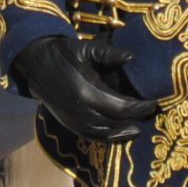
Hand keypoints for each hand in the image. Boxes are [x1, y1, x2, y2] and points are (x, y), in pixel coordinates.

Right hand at [12, 35, 157, 144]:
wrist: (35, 65)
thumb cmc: (61, 53)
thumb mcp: (84, 47)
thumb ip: (109, 53)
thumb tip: (133, 57)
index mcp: (86, 91)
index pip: (121, 107)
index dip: (139, 108)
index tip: (153, 103)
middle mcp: (81, 110)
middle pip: (116, 123)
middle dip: (135, 119)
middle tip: (151, 113)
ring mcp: (74, 120)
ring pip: (105, 134)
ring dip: (124, 132)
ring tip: (139, 126)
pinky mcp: (69, 124)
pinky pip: (93, 137)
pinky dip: (109, 138)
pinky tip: (121, 134)